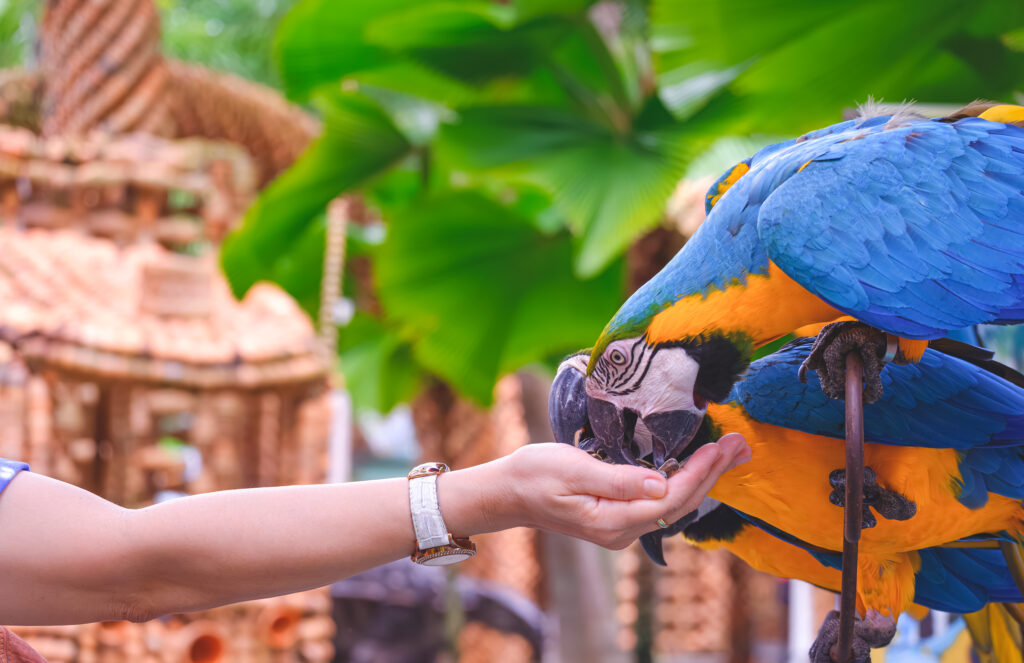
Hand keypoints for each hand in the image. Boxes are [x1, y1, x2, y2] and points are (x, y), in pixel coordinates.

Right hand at [490, 433, 749, 548]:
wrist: (508, 492)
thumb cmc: (534, 474)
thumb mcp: (572, 470)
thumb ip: (618, 480)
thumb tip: (661, 485)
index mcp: (613, 522)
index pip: (670, 500)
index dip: (698, 473)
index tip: (721, 447)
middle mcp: (623, 531)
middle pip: (680, 505)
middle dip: (712, 474)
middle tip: (741, 445)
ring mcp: (622, 526)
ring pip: (674, 504)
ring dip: (703, 477)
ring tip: (730, 453)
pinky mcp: (619, 516)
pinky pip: (661, 502)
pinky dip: (683, 480)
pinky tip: (696, 466)